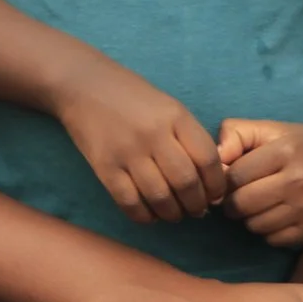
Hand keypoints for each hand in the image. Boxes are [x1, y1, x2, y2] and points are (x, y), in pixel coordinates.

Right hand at [55, 67, 226, 223]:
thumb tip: (211, 176)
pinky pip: (129, 202)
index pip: (207, 158)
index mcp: (176, 117)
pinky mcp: (104, 167)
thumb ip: (189, 137)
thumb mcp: (169, 107)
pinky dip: (144, 216)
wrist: (85, 86)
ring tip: (176, 215)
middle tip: (197, 211)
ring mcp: (127, 152)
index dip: (216, 184)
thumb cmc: (134, 97)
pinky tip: (151, 215)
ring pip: (159, 197)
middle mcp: (154, 134)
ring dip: (172, 214)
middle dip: (197, 204)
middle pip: (186, 182)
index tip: (216, 196)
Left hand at [219, 117, 302, 246]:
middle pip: (241, 205)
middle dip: (233, 201)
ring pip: (255, 225)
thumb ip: (237, 134)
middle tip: (240, 195)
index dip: (226, 179)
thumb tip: (215, 158)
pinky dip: (269, 230)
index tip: (233, 178)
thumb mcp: (273, 128)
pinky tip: (278, 214)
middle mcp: (298, 180)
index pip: (234, 176)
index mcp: (285, 151)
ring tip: (261, 203)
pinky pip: (273, 240)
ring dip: (251, 217)